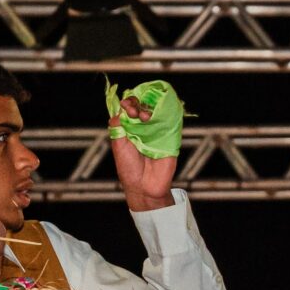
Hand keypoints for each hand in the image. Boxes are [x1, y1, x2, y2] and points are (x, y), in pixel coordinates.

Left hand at [109, 98, 175, 212]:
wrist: (144, 186)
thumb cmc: (129, 168)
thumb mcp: (118, 145)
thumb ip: (117, 126)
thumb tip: (118, 110)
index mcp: (130, 129)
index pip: (131, 108)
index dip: (129, 103)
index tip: (125, 106)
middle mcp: (144, 128)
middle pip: (144, 106)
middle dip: (139, 105)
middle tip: (134, 112)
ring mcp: (158, 132)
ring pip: (157, 112)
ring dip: (151, 109)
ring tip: (144, 117)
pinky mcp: (170, 138)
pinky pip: (172, 122)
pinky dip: (168, 113)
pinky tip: (161, 111)